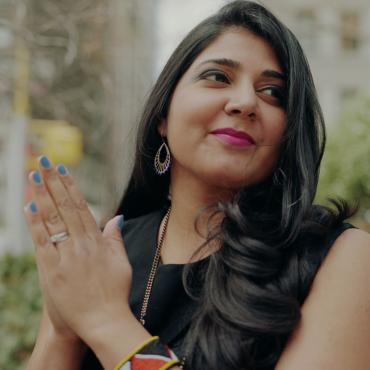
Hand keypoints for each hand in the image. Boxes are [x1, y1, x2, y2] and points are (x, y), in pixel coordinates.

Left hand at [24, 156, 132, 341]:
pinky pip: (42, 243)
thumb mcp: (121, 264)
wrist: (102, 322)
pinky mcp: (52, 271)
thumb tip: (116, 218)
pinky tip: (29, 207)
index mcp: (98, 242)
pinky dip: (35, 224)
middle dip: (54, 183)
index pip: (81, 207)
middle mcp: (81, 245)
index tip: (62, 169)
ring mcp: (66, 257)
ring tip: (34, 176)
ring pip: (53, 221)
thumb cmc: (114, 293)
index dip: (70, 186)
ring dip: (43, 196)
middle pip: (65, 208)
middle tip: (44, 162)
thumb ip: (115, 239)